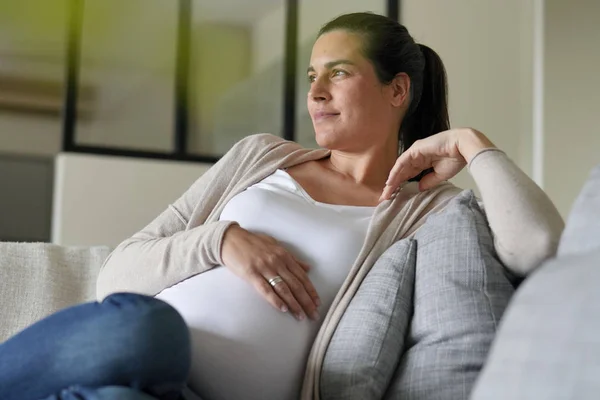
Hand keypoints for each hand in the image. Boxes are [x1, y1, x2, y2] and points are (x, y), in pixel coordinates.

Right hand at [221, 225, 320, 320]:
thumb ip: (292, 258)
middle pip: (296, 285)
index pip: (302, 276)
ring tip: (301, 316)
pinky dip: (275, 300)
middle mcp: (277, 262)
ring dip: (294, 304)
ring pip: (283, 289)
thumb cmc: (253, 243)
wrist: (231, 239)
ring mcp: (264, 268)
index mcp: (284, 255)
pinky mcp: (251, 274)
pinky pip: (265, 289)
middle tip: (314, 315)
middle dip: (306, 301)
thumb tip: (308, 268)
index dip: (311, 291)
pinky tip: (283, 309)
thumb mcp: (275, 246)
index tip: (317, 303)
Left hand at [379, 128, 495, 200]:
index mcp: (423, 161)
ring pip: (399, 168)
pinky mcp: (415, 150)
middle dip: (393, 185)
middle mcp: (417, 156)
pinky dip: (395, 172)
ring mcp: (415, 152)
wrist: (463, 147)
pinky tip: (390, 182)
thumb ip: (428, 181)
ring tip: (386, 193)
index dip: (401, 185)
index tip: (394, 197)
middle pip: (401, 172)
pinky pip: (402, 162)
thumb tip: (419, 188)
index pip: (408, 175)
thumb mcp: (440, 175)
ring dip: (392, 180)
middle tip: (385, 198)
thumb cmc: (456, 158)